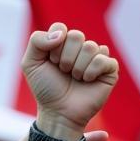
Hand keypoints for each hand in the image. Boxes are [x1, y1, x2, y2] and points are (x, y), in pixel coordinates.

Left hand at [22, 23, 118, 138]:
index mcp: (63, 43)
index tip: (51, 62)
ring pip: (90, 47)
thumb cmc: (45, 89)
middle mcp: (81, 47)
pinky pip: (103, 59)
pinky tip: (87, 81)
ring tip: (74, 79)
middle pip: (76, 36)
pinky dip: (91, 72)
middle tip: (63, 72)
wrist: (58, 112)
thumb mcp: (30, 64)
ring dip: (77, 68)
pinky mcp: (109, 68)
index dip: (53, 47)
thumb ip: (36, 41)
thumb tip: (61, 33)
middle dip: (65, 58)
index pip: (60, 28)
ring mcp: (96, 56)